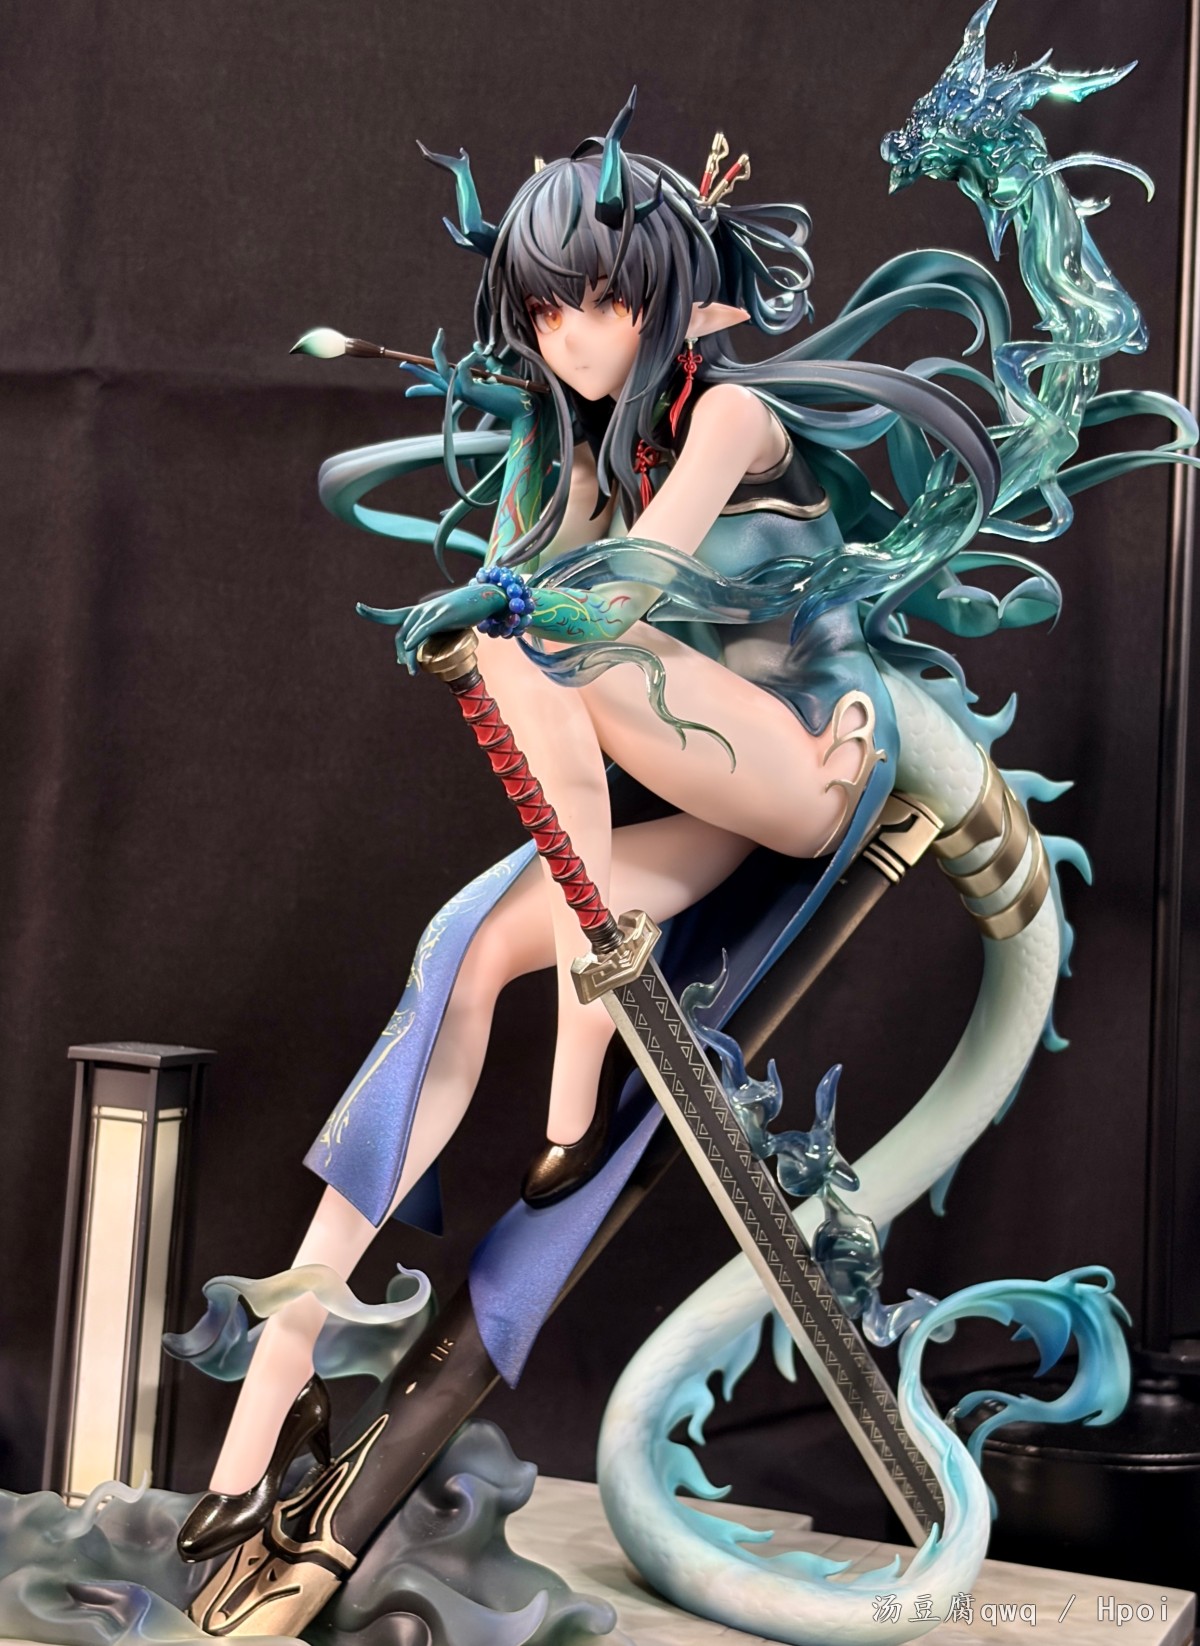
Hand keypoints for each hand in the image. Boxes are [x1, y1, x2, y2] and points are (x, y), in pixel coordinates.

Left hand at [357, 581, 506, 672]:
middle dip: (399, 653)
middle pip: (401, 634)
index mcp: (420, 612)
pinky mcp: (443, 616)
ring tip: (412, 672)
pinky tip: (409, 650)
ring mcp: (432, 612)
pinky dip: (413, 640)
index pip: (392, 615)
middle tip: (405, 668)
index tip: (358, 607)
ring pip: (411, 637)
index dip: (374, 613)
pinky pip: (423, 630)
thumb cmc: (466, 612)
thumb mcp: (445, 625)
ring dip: (408, 657)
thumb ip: (431, 636)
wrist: (487, 597)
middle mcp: (422, 610)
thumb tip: (416, 654)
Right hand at [401, 329, 531, 421]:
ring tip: (439, 334)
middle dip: (417, 371)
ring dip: (438, 351)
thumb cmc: (515, 392)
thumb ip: (486, 358)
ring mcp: (464, 393)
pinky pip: (461, 368)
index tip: (408, 391)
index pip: (442, 387)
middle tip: (401, 364)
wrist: (527, 408)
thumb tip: (475, 345)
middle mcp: (462, 392)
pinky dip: (469, 358)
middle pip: (433, 381)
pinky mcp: (470, 392)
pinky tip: (480, 355)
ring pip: (441, 372)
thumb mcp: (498, 370)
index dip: (424, 386)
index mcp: (466, 389)